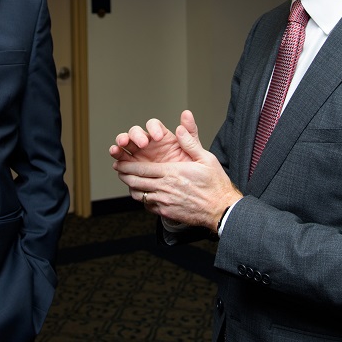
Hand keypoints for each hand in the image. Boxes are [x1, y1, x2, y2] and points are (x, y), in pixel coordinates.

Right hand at [109, 114, 190, 163]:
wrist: (185, 191)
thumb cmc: (190, 171)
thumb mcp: (196, 152)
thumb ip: (190, 133)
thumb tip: (187, 114)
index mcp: (162, 137)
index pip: (153, 125)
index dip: (153, 128)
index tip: (158, 136)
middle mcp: (148, 144)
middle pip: (135, 132)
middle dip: (134, 136)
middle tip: (141, 143)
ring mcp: (138, 155)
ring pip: (124, 144)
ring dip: (120, 144)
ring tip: (119, 148)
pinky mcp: (132, 167)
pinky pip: (121, 161)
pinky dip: (117, 160)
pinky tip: (117, 163)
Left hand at [114, 111, 240, 229]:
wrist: (221, 209)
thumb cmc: (215, 183)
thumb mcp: (206, 158)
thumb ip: (190, 143)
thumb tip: (179, 128)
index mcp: (172, 172)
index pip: (142, 168)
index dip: (128, 165)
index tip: (120, 162)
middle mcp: (165, 187)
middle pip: (136, 181)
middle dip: (124, 175)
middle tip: (119, 170)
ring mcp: (164, 201)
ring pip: (139, 194)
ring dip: (131, 187)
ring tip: (128, 182)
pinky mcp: (167, 213)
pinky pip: (148, 205)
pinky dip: (142, 199)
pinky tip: (143, 195)